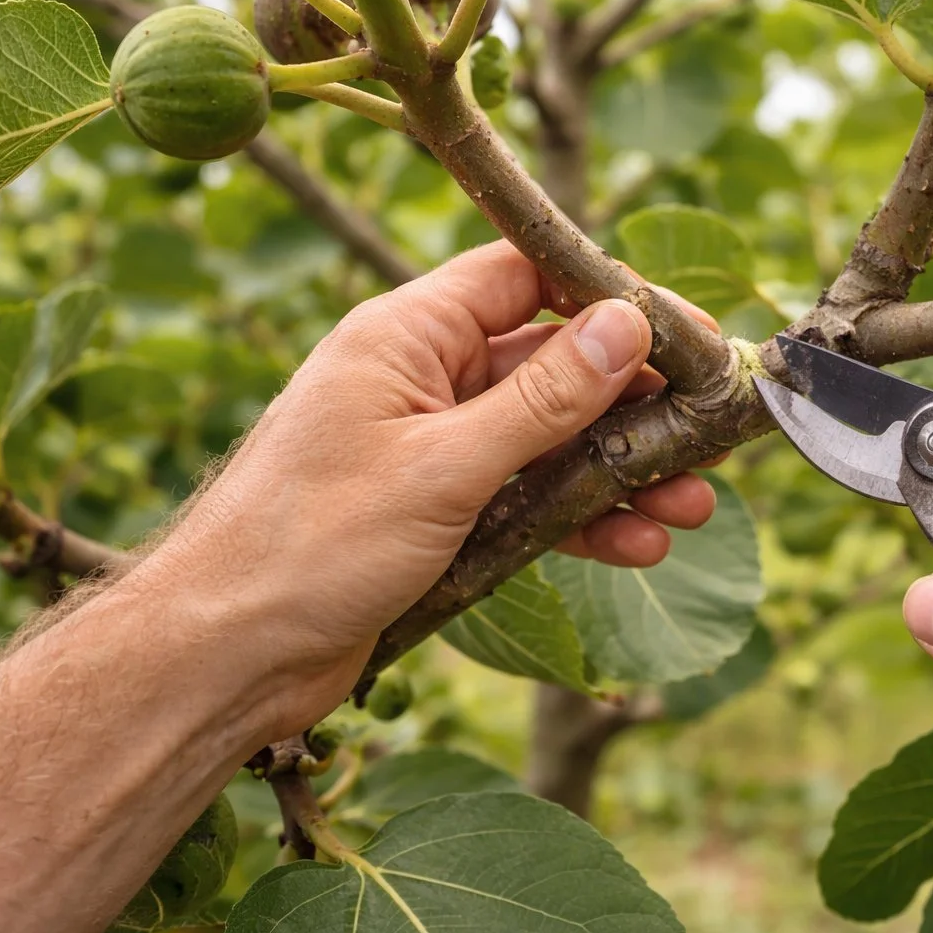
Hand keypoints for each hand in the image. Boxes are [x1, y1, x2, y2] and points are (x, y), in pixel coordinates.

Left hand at [133, 241, 717, 740]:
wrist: (225, 656)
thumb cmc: (311, 545)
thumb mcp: (444, 466)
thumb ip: (542, 398)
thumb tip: (627, 324)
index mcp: (405, 336)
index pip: (524, 276)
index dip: (608, 296)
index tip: (687, 333)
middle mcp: (421, 379)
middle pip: (551, 363)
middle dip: (632, 401)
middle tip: (707, 433)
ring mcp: (430, 448)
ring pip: (547, 439)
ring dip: (618, 469)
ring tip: (691, 507)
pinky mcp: (437, 512)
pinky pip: (526, 497)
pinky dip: (578, 518)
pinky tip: (635, 545)